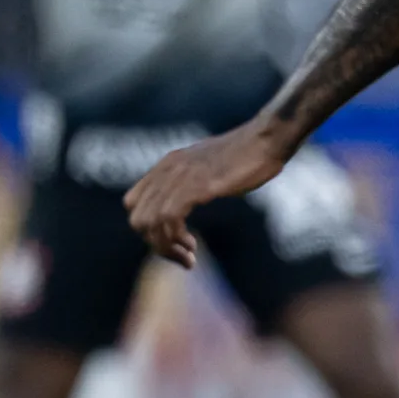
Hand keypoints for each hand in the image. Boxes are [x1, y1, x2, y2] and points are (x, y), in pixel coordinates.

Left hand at [125, 122, 290, 266]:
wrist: (266, 139)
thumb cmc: (246, 156)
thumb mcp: (208, 168)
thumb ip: (191, 182)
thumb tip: (186, 202)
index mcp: (167, 165)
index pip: (132, 203)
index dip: (147, 229)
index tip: (173, 240)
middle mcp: (167, 170)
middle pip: (137, 218)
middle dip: (156, 244)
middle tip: (183, 255)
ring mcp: (180, 176)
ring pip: (150, 222)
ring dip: (166, 248)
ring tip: (189, 258)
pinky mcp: (197, 185)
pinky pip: (169, 218)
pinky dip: (175, 239)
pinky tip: (192, 247)